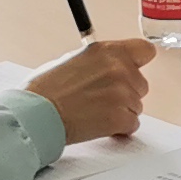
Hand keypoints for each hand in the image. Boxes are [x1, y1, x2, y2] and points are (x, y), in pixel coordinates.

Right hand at [27, 38, 153, 144]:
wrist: (35, 114)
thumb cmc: (45, 89)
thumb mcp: (73, 59)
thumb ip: (99, 61)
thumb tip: (110, 65)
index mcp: (107, 51)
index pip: (145, 50)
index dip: (138, 63)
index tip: (132, 70)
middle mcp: (119, 69)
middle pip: (141, 84)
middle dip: (126, 93)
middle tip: (101, 99)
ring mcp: (122, 94)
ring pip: (137, 106)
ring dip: (121, 111)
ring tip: (94, 112)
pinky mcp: (120, 117)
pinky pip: (132, 125)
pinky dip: (118, 128)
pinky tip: (98, 123)